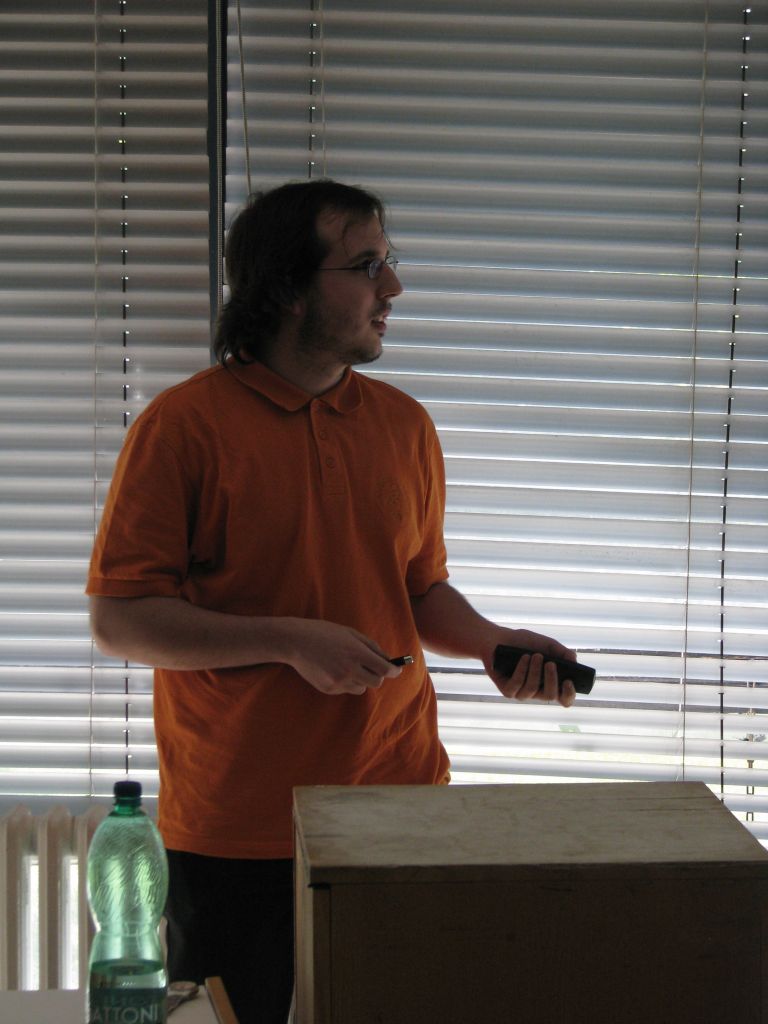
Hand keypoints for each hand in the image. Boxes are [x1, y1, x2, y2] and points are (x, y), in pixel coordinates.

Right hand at [285, 619, 401, 694]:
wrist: (296, 642)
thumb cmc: (325, 633)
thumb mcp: (351, 633)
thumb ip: (371, 646)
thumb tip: (387, 659)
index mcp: (357, 653)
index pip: (385, 669)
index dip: (394, 670)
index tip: (396, 669)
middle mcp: (350, 669)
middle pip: (376, 682)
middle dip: (377, 675)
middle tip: (371, 667)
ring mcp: (338, 681)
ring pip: (361, 688)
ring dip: (361, 680)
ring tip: (347, 666)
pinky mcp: (328, 689)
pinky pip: (345, 690)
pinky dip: (346, 682)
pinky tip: (333, 670)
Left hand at [483, 628, 577, 707]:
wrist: (499, 639)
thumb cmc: (525, 643)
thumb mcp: (547, 644)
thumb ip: (562, 652)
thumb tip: (574, 660)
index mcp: (551, 684)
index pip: (564, 698)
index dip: (569, 694)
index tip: (569, 681)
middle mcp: (538, 692)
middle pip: (550, 695)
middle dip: (552, 679)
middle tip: (550, 663)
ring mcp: (522, 693)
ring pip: (532, 689)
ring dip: (535, 671)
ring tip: (535, 655)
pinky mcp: (507, 691)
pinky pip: (517, 684)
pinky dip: (522, 669)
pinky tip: (524, 657)